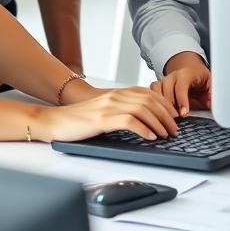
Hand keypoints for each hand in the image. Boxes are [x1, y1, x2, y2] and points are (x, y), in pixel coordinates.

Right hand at [35, 86, 178, 142]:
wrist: (54, 121)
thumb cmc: (78, 120)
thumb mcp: (104, 110)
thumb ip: (121, 109)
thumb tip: (143, 118)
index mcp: (117, 93)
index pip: (149, 93)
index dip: (165, 103)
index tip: (174, 115)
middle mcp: (115, 96)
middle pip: (150, 100)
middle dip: (166, 114)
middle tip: (175, 128)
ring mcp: (109, 106)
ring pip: (143, 110)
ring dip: (159, 123)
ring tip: (167, 134)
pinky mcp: (102, 119)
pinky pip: (129, 121)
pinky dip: (144, 129)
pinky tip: (151, 137)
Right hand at [152, 65, 211, 115]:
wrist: (191, 70)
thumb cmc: (200, 78)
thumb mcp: (210, 82)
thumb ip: (212, 92)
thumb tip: (211, 103)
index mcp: (186, 74)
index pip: (181, 87)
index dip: (182, 101)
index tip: (184, 114)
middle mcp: (172, 76)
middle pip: (166, 92)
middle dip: (171, 108)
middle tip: (175, 122)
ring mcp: (163, 81)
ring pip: (156, 94)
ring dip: (160, 108)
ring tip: (167, 120)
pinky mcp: (156, 87)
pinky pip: (150, 96)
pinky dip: (152, 105)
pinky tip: (158, 115)